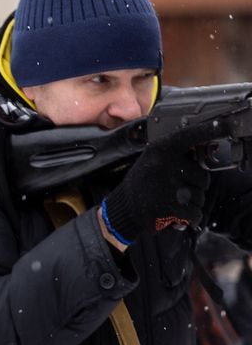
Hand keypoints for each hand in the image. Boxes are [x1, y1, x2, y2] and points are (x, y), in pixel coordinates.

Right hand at [102, 122, 216, 243]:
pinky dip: (188, 218)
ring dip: (190, 204)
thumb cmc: (141, 185)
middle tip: (176, 190)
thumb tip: (205, 151)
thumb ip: (174, 155)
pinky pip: (194, 213)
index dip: (208, 130)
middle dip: (195, 187)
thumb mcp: (151, 161)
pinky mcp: (169, 207)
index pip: (189, 135)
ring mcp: (167, 186)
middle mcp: (164, 164)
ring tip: (171, 202)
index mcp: (159, 150)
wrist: (121, 210)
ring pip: (200, 197)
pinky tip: (175, 215)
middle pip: (203, 177)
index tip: (223, 126)